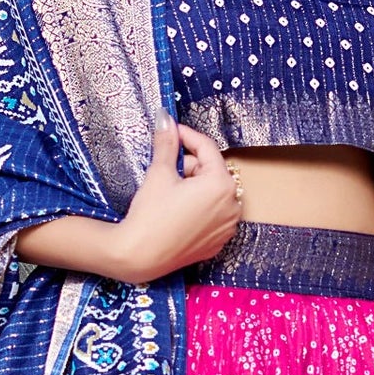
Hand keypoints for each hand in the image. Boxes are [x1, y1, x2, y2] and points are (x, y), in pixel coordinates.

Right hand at [113, 120, 242, 282]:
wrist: (141, 256)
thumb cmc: (150, 215)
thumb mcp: (159, 173)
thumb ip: (167, 143)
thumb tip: (165, 119)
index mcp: (221, 184)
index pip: (207, 148)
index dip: (187, 136)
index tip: (172, 131)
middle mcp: (232, 205)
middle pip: (212, 171)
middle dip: (190, 167)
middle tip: (165, 172)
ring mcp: (227, 226)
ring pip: (213, 194)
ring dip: (195, 188)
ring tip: (170, 195)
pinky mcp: (219, 242)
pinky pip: (213, 215)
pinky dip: (199, 209)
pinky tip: (178, 213)